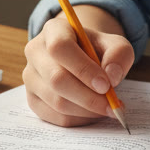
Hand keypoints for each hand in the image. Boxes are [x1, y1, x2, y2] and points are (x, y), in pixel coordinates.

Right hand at [22, 5, 134, 126]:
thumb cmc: (97, 49)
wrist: (81, 57)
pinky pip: (55, 117)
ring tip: (106, 108)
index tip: (106, 85)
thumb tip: (111, 76)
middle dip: (88, 97)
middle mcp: (35, 52)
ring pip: (56, 101)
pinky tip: (93, 113)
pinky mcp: (32, 99)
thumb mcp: (115, 44)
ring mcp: (30, 77)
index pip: (60, 47)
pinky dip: (79, 120)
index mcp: (53, 30)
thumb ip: (119, 54)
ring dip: (86, 110)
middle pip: (56, 79)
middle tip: (112, 105)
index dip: (83, 69)